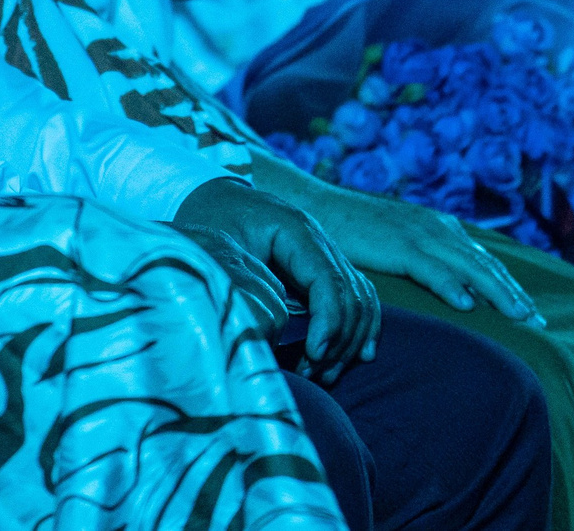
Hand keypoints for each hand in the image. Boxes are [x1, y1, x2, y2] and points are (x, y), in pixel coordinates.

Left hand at [175, 178, 378, 378]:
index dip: (329, 321)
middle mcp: (319, 240)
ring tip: (324, 373)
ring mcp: (326, 252)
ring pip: (359, 300)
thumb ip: (239, 283)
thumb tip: (261, 329)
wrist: (215, 200)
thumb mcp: (216, 248)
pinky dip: (362, 326)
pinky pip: (357, 295)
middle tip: (313, 373)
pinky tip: (359, 355)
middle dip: (337, 340)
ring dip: (348, 341)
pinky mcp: (324, 268)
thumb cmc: (212, 222)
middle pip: (349, 295)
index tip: (314, 355)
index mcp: (295, 229)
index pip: (328, 280)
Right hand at [309, 189, 543, 326]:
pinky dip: (451, 285)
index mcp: (438, 228)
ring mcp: (419, 235)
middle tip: (539, 323)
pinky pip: (431, 268)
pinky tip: (467, 304)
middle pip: (486, 265)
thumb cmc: (354, 233)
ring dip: (497, 292)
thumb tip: (447, 291)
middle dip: (514, 294)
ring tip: (519, 316)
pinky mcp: (398, 244)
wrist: (318, 208)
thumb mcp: (397, 245)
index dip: (509, 286)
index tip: (531, 314)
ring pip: (469, 266)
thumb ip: (423, 261)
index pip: (483, 261)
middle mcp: (437, 228)